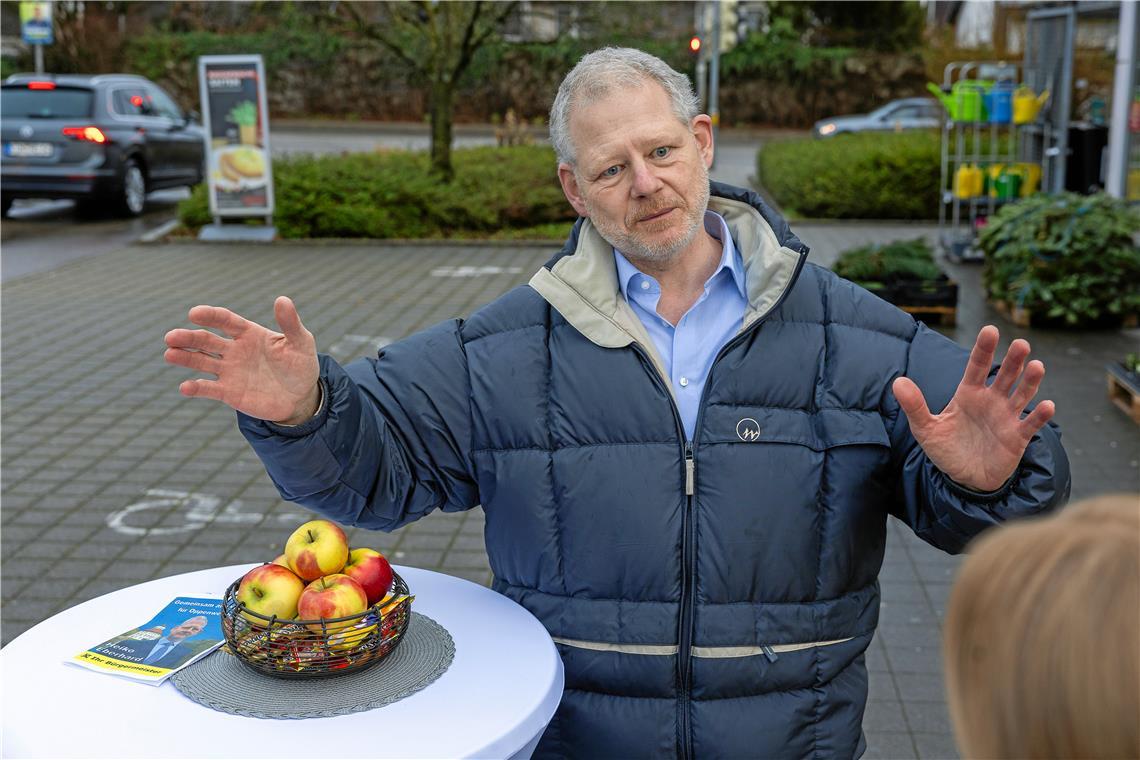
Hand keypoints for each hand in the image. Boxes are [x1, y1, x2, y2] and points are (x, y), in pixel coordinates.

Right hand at [164, 296, 319, 424]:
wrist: (301, 396)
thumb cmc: (300, 364)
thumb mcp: (301, 343)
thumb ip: (290, 324)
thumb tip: (282, 299)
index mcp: (248, 333)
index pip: (225, 321)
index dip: (210, 316)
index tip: (194, 313)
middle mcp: (234, 350)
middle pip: (206, 340)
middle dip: (188, 338)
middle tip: (171, 337)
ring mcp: (229, 371)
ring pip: (201, 361)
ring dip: (184, 358)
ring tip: (169, 354)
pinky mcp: (229, 392)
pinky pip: (209, 388)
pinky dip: (196, 388)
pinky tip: (185, 387)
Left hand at [891, 325, 1055, 491]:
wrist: (964, 478)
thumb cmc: (946, 448)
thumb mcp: (925, 429)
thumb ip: (915, 406)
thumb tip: (898, 382)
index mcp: (969, 393)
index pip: (977, 366)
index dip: (983, 349)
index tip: (990, 330)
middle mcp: (991, 400)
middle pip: (1005, 375)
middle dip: (1013, 360)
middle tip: (1021, 344)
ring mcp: (1006, 417)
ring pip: (1022, 394)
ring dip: (1030, 381)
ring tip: (1037, 366)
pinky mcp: (1017, 437)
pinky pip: (1031, 424)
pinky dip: (1040, 416)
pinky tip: (1048, 406)